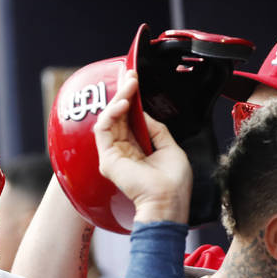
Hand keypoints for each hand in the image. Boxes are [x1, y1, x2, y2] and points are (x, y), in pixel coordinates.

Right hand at [93, 69, 192, 223]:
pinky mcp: (108, 159)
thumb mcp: (170, 148)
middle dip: (124, 93)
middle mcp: (124, 152)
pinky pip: (103, 129)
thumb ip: (155, 130)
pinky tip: (123, 103)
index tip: (135, 81)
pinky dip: (111, 113)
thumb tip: (143, 113)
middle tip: (130, 75)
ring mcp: (114, 155)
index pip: (130, 120)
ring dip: (118, 99)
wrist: (168, 202)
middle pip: (118, 116)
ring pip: (109, 119)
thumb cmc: (173, 184)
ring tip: (129, 86)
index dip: (132, 99)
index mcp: (138, 151)